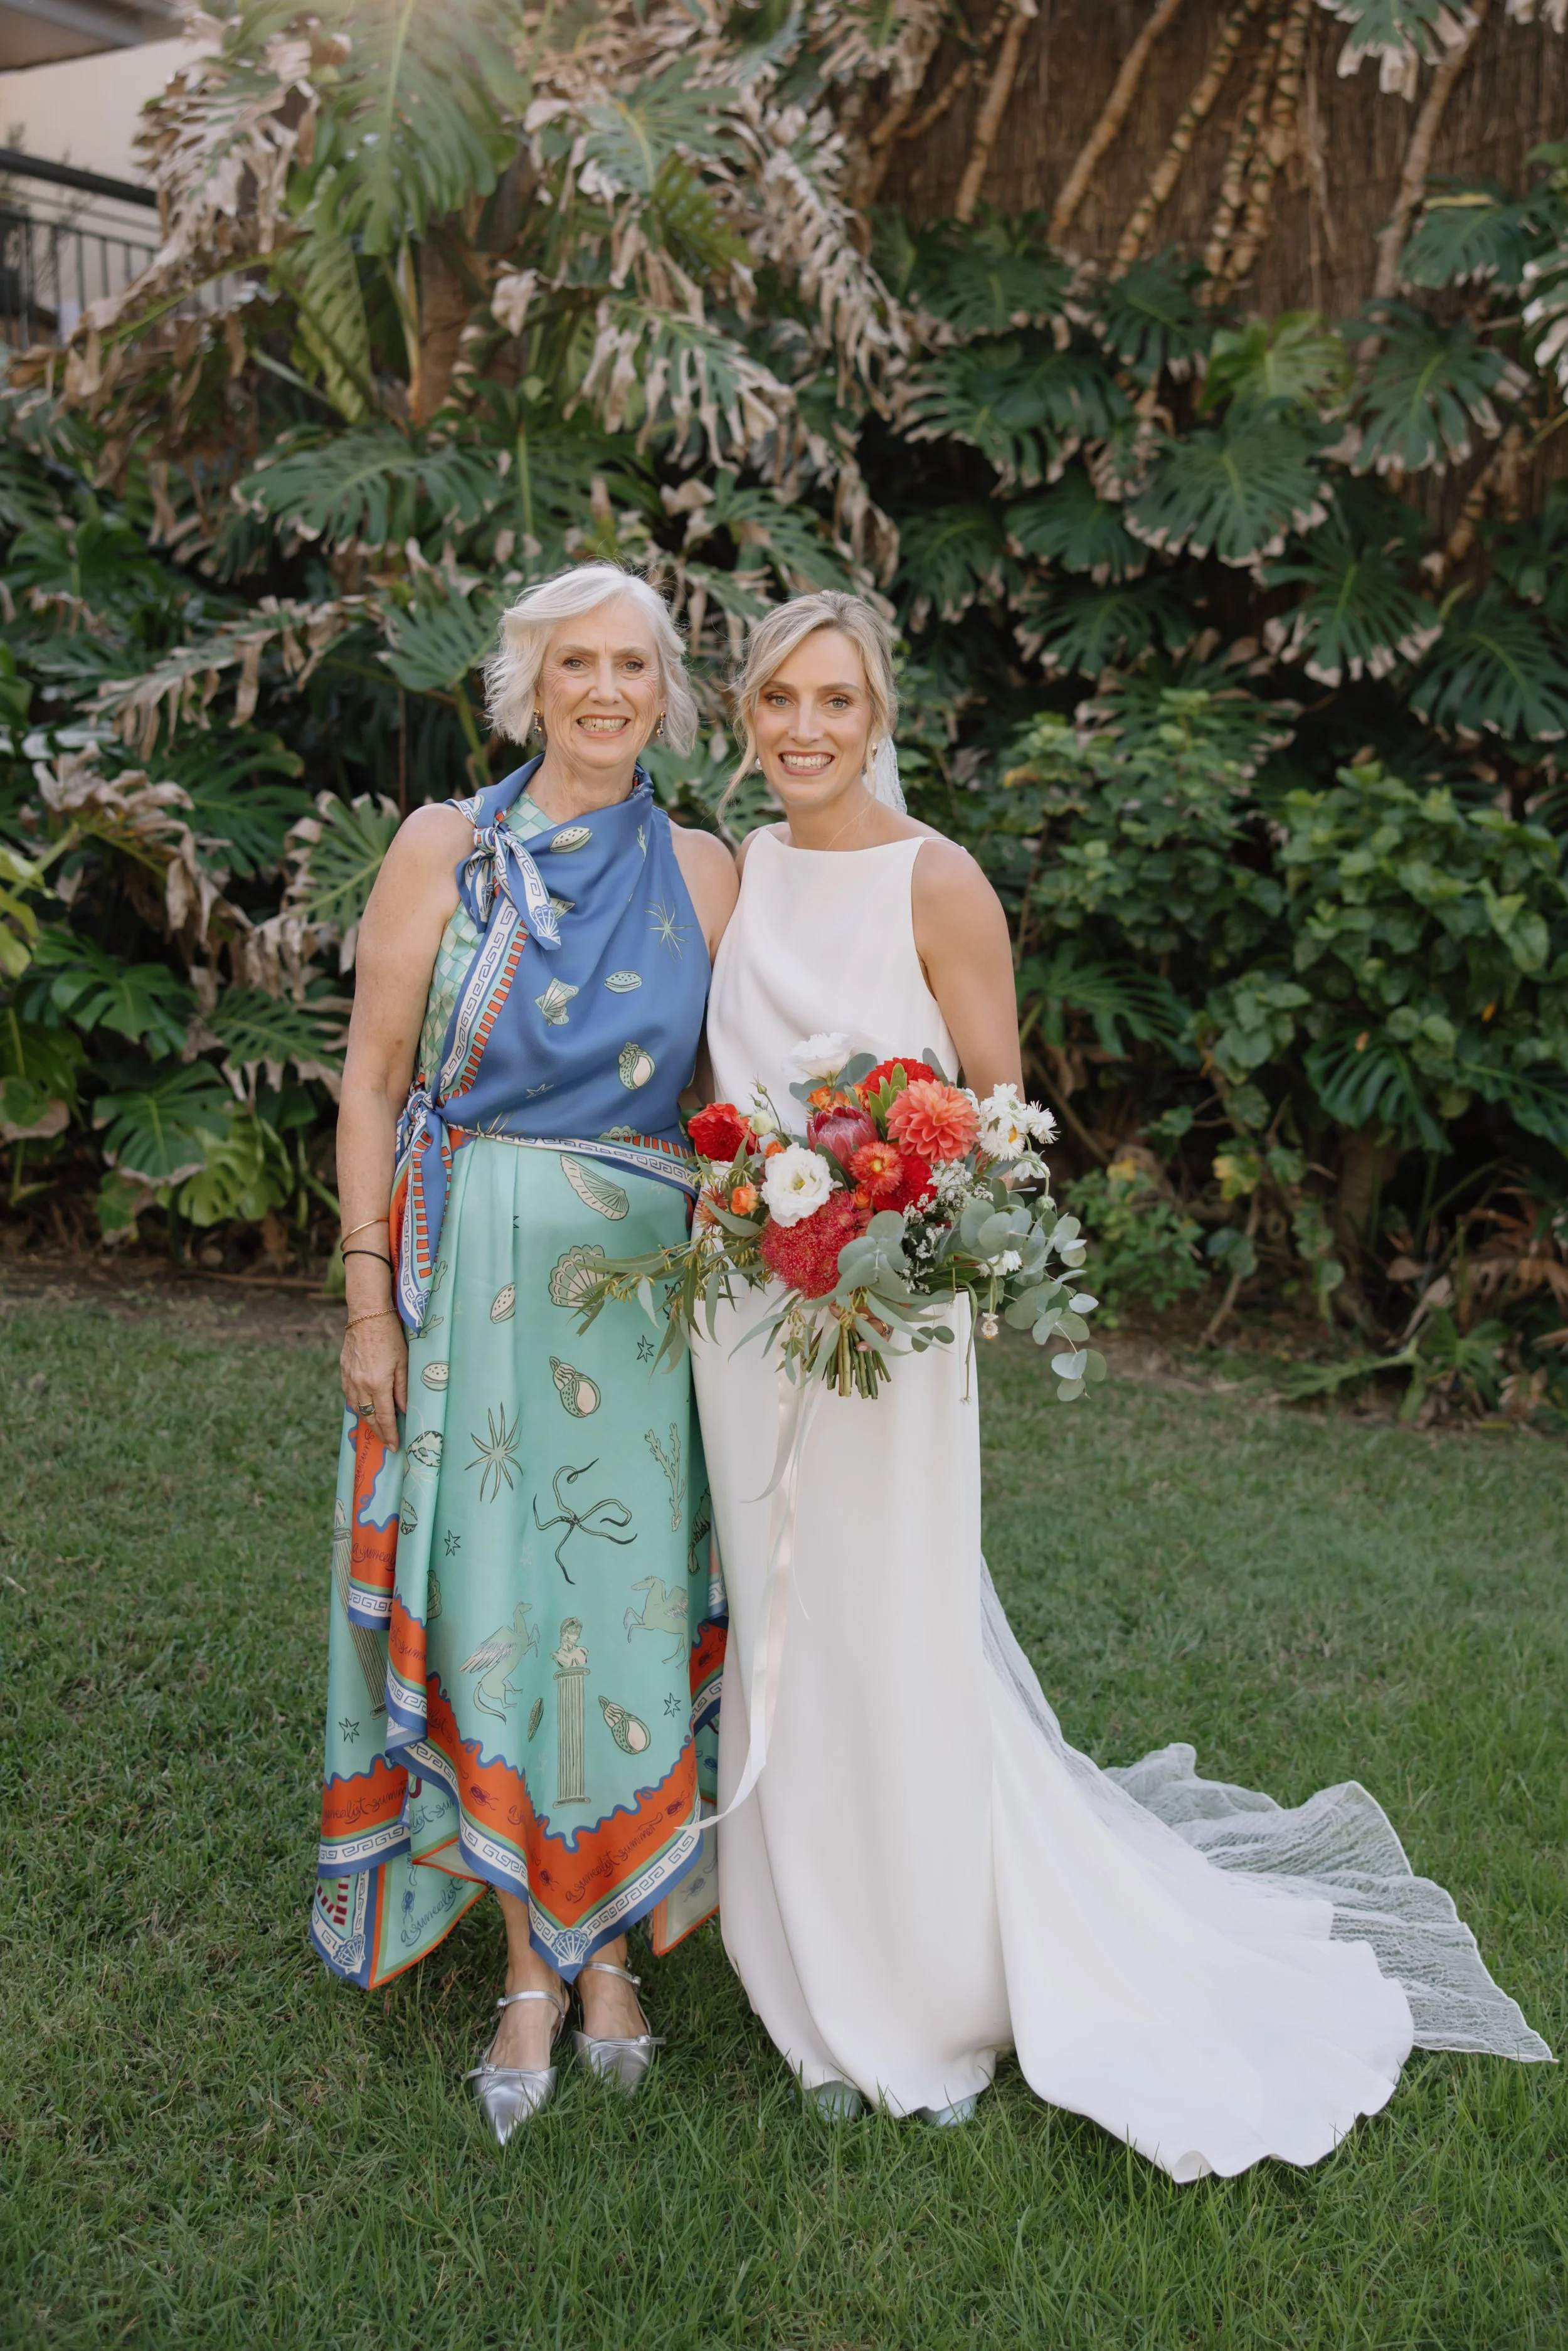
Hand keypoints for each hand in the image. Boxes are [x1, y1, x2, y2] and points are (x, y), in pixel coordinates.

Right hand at [341, 1310, 406, 1448]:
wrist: (367, 1314)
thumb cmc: (390, 1335)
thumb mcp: (403, 1362)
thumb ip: (403, 1388)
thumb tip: (404, 1410)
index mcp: (377, 1383)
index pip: (384, 1416)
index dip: (389, 1433)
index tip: (394, 1445)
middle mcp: (360, 1384)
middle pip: (369, 1416)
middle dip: (378, 1432)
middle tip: (386, 1443)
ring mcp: (349, 1378)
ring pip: (356, 1407)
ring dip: (366, 1421)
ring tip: (376, 1430)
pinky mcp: (343, 1370)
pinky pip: (349, 1395)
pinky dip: (357, 1405)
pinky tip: (363, 1409)